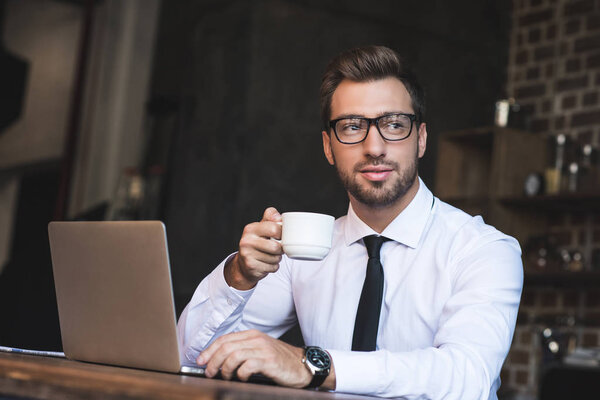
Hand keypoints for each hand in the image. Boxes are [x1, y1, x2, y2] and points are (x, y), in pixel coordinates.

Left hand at [197, 330, 311, 387]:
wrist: (302, 365)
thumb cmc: (280, 360)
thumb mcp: (260, 350)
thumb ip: (243, 351)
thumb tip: (219, 360)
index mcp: (252, 335)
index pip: (224, 339)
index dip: (209, 350)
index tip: (201, 361)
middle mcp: (256, 339)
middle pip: (226, 347)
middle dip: (213, 361)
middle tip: (209, 372)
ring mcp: (263, 349)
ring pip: (233, 355)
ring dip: (225, 369)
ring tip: (226, 377)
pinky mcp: (269, 361)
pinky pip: (247, 366)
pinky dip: (240, 374)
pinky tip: (242, 378)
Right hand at [225, 207, 282, 289]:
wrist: (243, 265)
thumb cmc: (257, 243)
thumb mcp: (262, 228)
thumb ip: (270, 218)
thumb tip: (278, 217)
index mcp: (251, 229)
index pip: (274, 229)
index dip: (282, 233)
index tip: (281, 236)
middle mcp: (247, 241)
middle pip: (276, 247)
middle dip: (280, 249)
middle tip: (277, 249)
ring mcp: (247, 255)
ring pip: (276, 259)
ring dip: (277, 259)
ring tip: (270, 256)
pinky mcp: (251, 267)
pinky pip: (273, 268)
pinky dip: (273, 267)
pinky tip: (266, 263)